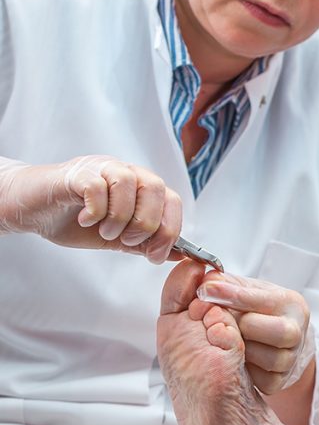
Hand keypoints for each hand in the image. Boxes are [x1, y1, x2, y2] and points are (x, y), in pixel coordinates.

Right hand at [0, 155, 182, 262]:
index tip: (154, 256)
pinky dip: (97, 210)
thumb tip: (181, 254)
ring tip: (104, 232)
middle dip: (146, 224)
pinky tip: (86, 221)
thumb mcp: (116, 238)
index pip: (172, 200)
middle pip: (156, 188)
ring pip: (128, 183)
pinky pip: (97, 186)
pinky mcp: (75, 174)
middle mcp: (124, 172)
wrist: (32, 210)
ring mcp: (100, 168)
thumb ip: (145, 243)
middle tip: (126, 241)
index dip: (170, 230)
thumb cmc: (73, 220)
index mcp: (139, 187)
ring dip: (120, 217)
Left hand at [197, 272, 313, 394]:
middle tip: (224, 323)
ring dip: (244, 351)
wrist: (273, 340)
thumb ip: (226, 283)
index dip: (232, 295)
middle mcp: (297, 330)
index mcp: (291, 303)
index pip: (263, 300)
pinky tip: (238, 359)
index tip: (205, 290)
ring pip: (269, 358)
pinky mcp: (280, 382)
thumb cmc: (254, 311)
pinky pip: (264, 381)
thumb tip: (206, 280)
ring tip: (231, 342)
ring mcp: (291, 358)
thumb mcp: (245, 291)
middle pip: (277, 331)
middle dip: (245, 327)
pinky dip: (246, 371)